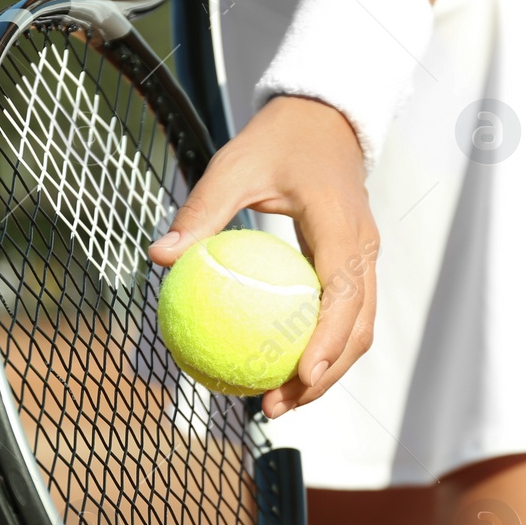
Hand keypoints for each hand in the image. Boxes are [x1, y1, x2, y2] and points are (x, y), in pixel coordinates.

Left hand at [149, 96, 378, 418]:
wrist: (324, 119)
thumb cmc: (277, 140)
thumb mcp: (234, 165)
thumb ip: (201, 210)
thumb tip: (160, 256)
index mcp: (341, 226)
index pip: (344, 293)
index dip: (327, 340)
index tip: (299, 375)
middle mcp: (363, 248)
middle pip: (358, 328)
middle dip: (324, 376)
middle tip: (274, 405)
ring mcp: (365, 260)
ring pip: (358, 330)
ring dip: (325, 372)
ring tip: (275, 402)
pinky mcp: (355, 266)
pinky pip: (344, 316)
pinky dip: (319, 347)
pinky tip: (275, 368)